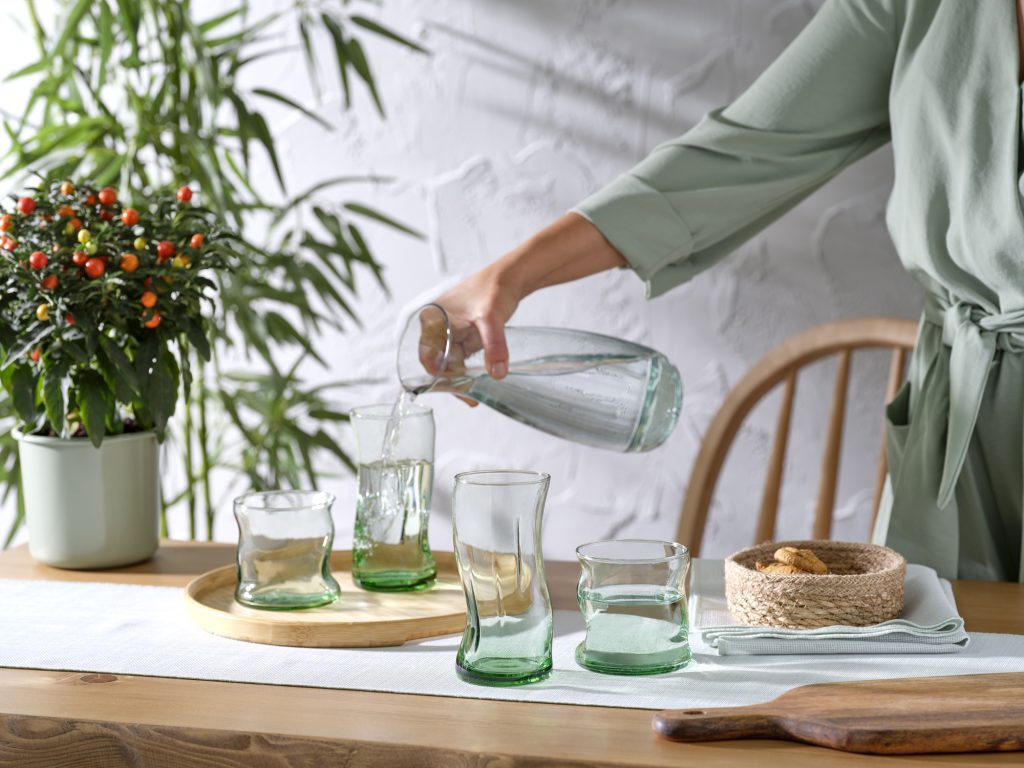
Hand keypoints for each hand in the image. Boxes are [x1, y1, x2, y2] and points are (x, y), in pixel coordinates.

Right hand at [429, 213, 625, 388]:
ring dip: (459, 379)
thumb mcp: (492, 319)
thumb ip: (494, 345)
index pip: (426, 354)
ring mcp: (449, 331)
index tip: (454, 388)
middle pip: (436, 361)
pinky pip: (460, 359)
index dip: (437, 374)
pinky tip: (476, 385)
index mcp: (432, 318)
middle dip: (450, 382)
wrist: (510, 277)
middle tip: (469, 398)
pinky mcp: (463, 335)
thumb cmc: (495, 289)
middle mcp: (436, 325)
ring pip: (448, 363)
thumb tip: (497, 374)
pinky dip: (467, 372)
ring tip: (473, 397)